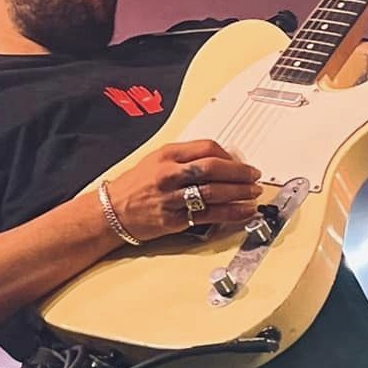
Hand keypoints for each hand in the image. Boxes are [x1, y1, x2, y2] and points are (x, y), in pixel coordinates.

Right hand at [104, 140, 263, 242]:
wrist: (112, 210)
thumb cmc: (135, 185)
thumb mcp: (157, 160)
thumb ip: (186, 158)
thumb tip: (222, 160)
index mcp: (168, 155)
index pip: (207, 148)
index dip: (230, 155)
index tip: (241, 161)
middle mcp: (170, 174)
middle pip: (213, 168)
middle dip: (240, 172)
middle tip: (255, 176)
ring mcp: (172, 197)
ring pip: (214, 192)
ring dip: (239, 192)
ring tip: (254, 193)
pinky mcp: (174, 219)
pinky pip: (209, 214)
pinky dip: (231, 213)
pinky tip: (244, 211)